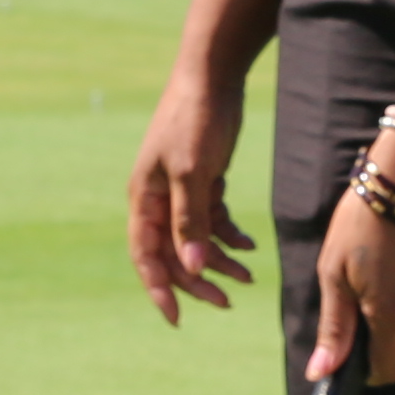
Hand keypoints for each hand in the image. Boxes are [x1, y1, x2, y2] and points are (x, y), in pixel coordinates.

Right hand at [129, 68, 256, 321]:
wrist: (212, 75)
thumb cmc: (196, 119)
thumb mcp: (192, 172)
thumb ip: (190, 220)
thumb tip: (189, 266)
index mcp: (144, 198)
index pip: (145, 256)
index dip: (159, 289)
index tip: (177, 319)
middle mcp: (157, 198)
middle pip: (173, 253)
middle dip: (198, 280)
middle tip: (228, 302)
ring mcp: (179, 190)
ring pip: (196, 240)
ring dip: (219, 260)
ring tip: (249, 277)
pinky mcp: (202, 180)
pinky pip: (212, 220)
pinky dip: (230, 234)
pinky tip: (250, 244)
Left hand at [311, 183, 394, 386]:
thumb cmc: (362, 223)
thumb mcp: (335, 273)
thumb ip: (334, 327)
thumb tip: (322, 374)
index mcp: (392, 318)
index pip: (389, 371)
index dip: (369, 370)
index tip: (354, 353)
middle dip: (378, 326)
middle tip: (359, 286)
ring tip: (382, 262)